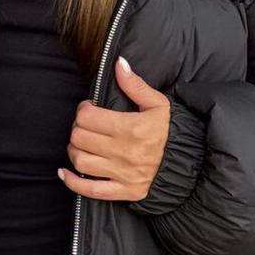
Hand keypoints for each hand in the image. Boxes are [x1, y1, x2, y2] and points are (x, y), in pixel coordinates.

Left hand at [58, 56, 169, 201]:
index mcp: (131, 128)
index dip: (83, 110)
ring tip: (82, 144)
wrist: (189, 162)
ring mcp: (123, 174)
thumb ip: (135, 84)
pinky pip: (90, 190)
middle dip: (78, 128)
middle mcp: (125, 152)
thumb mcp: (158, 104)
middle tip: (86, 126)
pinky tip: (65, 173)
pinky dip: (73, 182)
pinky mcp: (123, 191)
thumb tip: (119, 63)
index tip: (90, 109)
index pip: (87, 117)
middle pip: (80, 138)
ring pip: (80, 161)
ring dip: (75, 150)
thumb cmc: (170, 131)